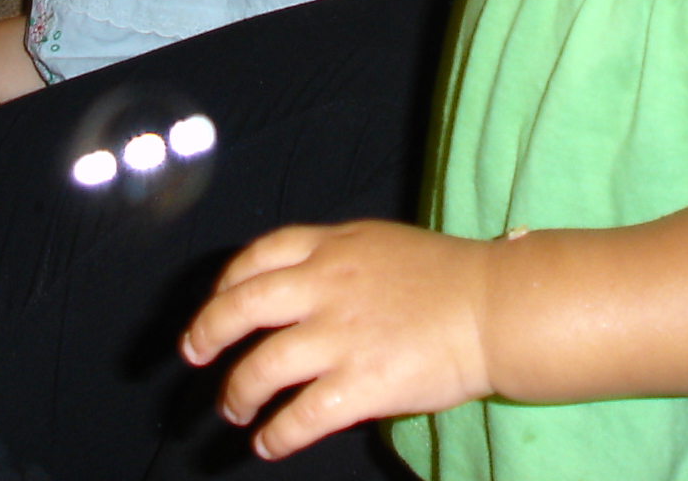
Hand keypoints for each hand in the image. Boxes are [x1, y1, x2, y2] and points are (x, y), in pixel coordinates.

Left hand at [180, 221, 494, 458]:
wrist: (494, 306)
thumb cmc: (446, 276)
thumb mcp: (379, 244)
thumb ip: (333, 260)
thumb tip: (297, 288)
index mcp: (331, 247)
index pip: (258, 255)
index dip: (226, 282)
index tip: (216, 301)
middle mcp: (325, 287)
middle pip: (241, 307)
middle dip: (207, 332)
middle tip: (193, 353)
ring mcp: (341, 337)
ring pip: (261, 367)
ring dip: (237, 393)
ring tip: (233, 411)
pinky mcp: (362, 384)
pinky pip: (301, 416)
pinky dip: (277, 434)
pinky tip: (270, 443)